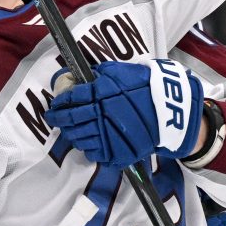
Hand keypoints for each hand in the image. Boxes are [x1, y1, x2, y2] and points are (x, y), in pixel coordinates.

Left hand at [45, 58, 205, 168]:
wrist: (171, 109)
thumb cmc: (146, 86)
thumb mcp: (121, 72)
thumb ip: (100, 75)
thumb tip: (83, 78)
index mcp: (99, 94)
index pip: (70, 100)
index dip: (59, 104)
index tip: (54, 106)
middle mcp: (100, 116)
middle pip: (71, 121)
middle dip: (59, 120)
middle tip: (54, 119)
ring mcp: (107, 136)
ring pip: (79, 138)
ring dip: (71, 134)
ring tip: (70, 131)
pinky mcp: (116, 152)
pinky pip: (94, 153)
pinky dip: (87, 148)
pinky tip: (87, 142)